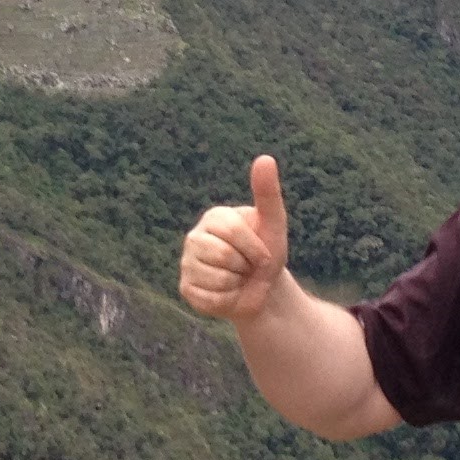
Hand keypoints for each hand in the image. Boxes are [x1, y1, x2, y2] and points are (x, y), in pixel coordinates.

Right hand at [180, 155, 289, 324]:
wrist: (263, 290)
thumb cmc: (267, 253)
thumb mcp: (273, 224)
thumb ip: (268, 193)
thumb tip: (265, 158)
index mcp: (214, 217)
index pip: (234, 233)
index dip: (256, 250)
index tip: (263, 254)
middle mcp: (195, 237)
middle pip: (224, 256)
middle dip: (246, 267)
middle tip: (248, 267)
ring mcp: (187, 263)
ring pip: (217, 279)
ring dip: (237, 284)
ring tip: (238, 279)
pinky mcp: (186, 288)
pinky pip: (209, 298)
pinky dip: (226, 301)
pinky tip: (227, 293)